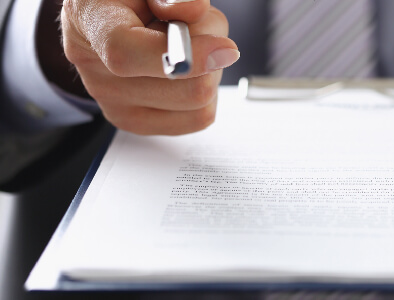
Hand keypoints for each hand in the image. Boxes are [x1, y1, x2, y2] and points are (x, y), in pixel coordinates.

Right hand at [61, 0, 238, 134]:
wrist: (109, 11)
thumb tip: (195, 9)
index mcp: (91, 21)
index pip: (129, 53)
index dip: (185, 55)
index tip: (226, 48)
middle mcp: (96, 70)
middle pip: (184, 87)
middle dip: (208, 51)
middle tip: (192, 27)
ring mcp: (115, 103)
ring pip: (199, 104)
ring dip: (208, 70)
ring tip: (184, 44)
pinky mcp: (138, 122)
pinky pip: (198, 117)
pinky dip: (204, 91)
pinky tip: (184, 67)